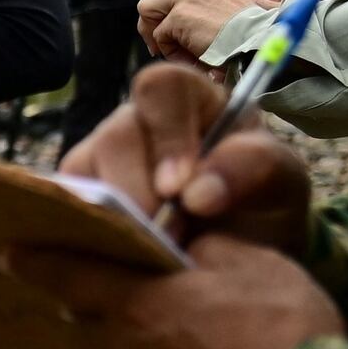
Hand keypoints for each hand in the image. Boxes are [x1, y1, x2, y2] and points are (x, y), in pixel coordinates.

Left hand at [9, 236, 342, 348]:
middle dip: (90, 297)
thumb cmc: (284, 331)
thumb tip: (191, 242)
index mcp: (137, 305)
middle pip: (92, 317)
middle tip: (94, 280)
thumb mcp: (255, 262)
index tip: (7, 254)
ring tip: (156, 319)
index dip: (37, 261)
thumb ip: (210, 245)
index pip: (70, 276)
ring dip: (130, 334)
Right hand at [68, 56, 313, 245]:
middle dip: (138, 190)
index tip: (180, 189)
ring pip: (83, 174)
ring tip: (147, 253)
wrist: (247, 256)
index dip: (166, 133)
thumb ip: (255, 167)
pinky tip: (119, 261)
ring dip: (114, 219)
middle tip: (165, 235)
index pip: (162, 87)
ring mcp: (103, 160)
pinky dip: (88, 237)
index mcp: (192, 101)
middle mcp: (141, 123)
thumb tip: (197, 193)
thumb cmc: (264, 205)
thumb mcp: (283, 181)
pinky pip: (65, 210)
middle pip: (116, 135)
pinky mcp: (80, 200)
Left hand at [130, 0, 256, 66]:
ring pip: (146, 8)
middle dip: (153, 18)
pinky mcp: (180, 14)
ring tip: (173, 48)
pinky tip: (186, 56)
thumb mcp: (225, 7)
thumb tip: (164, 12)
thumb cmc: (244, 36)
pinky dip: (167, 49)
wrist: (256, 47)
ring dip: (154, 32)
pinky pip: (158, 34)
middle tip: (162, 41)